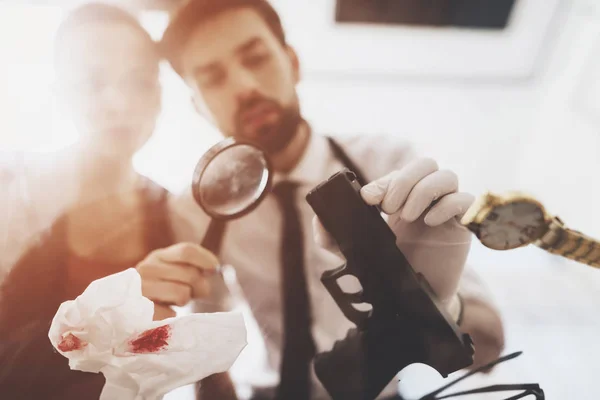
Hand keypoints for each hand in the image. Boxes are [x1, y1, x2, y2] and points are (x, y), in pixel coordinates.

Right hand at [136, 243, 219, 319]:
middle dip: (199, 287)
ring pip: (182, 293)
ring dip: (184, 300)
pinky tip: (165, 312)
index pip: (187, 251)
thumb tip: (214, 268)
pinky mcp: (140, 310)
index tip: (214, 269)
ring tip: (175, 302)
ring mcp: (141, 289)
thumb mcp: (174, 272)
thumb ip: (191, 267)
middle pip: (190, 274)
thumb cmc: (160, 291)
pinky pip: (171, 313)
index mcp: (158, 256)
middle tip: (193, 294)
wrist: (127, 312)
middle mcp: (147, 268)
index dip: (205, 259)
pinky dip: (173, 315)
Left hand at [314, 157, 474, 302]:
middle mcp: (425, 199)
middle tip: (390, 208)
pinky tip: (430, 222)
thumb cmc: (389, 271)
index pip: (398, 173)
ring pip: (447, 175)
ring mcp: (445, 210)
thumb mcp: (357, 255)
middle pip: (426, 163)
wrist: (414, 302)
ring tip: (408, 217)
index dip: (384, 181)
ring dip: (424, 190)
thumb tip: (319, 221)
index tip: (368, 199)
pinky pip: (465, 200)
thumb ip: (334, 239)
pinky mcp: (462, 227)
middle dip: (404, 180)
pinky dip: (447, 205)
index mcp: (401, 200)